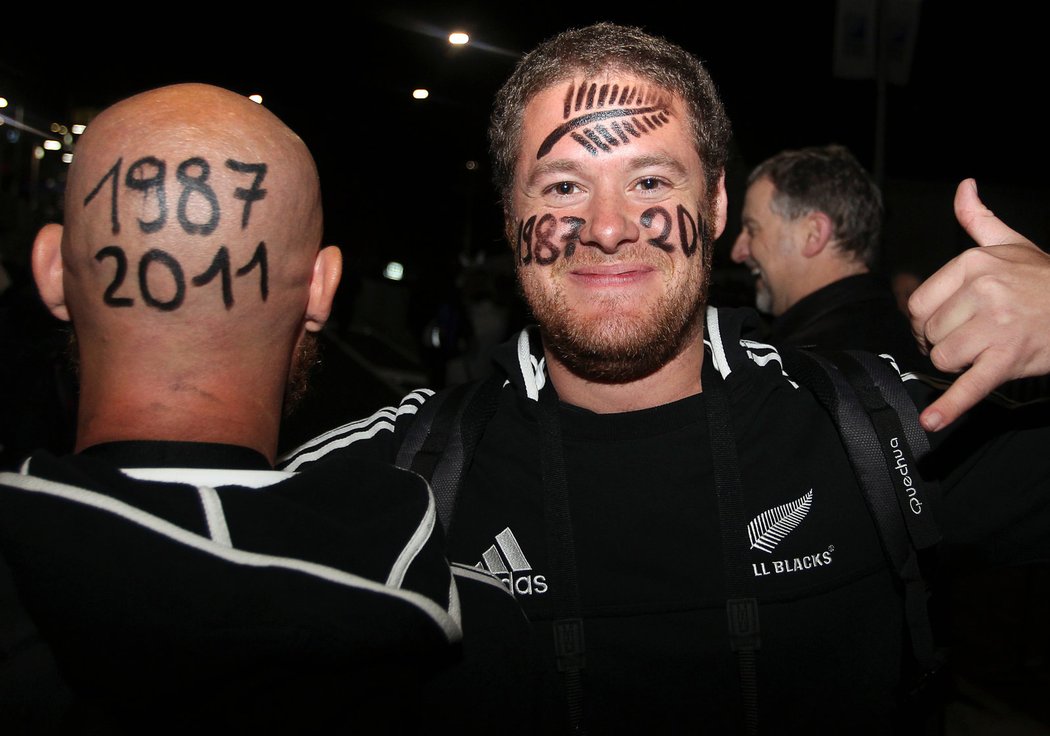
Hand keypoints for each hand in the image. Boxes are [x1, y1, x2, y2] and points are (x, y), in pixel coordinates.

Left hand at [908, 178, 1049, 430]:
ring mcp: (997, 326)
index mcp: (974, 263)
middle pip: (930, 332)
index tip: (947, 322)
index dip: (928, 319)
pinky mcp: (1009, 358)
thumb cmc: (1046, 279)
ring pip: (943, 357)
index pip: (918, 303)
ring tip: (984, 351)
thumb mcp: (1012, 244)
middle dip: (945, 340)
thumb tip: (964, 187)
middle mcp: (984, 291)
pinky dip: (950, 407)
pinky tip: (931, 422)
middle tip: (974, 336)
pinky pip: (970, 385)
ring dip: (958, 362)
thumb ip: (979, 220)